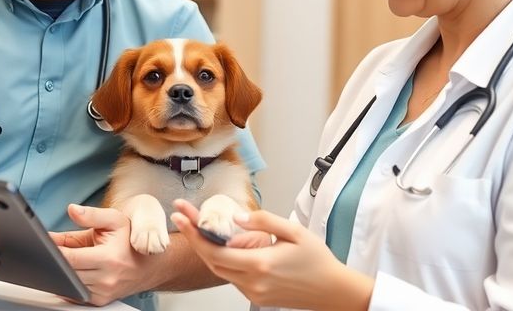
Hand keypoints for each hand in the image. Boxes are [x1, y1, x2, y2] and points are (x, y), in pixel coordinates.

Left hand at [51, 204, 146, 305]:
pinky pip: (75, 294)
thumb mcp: (114, 220)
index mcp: (109, 258)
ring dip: (63, 273)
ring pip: (70, 285)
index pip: (70, 259)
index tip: (46, 244)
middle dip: (56, 262)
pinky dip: (70, 283)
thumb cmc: (131, 241)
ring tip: (66, 259)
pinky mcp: (100, 301)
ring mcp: (103, 293)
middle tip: (51, 250)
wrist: (151, 264)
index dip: (55, 251)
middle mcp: (107, 279)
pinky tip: (73, 271)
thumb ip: (91, 214)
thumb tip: (72, 209)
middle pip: (67, 273)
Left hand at [171, 199, 372, 310]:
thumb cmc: (317, 260)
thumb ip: (263, 221)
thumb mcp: (293, 232)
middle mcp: (253, 282)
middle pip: (211, 261)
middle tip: (182, 215)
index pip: (214, 251)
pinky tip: (222, 245)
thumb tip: (236, 216)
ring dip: (207, 249)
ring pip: (220, 270)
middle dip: (194, 237)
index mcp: (260, 264)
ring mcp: (253, 292)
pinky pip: (232, 277)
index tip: (180, 215)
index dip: (194, 233)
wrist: (332, 290)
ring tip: (198, 226)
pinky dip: (223, 260)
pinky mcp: (257, 297)